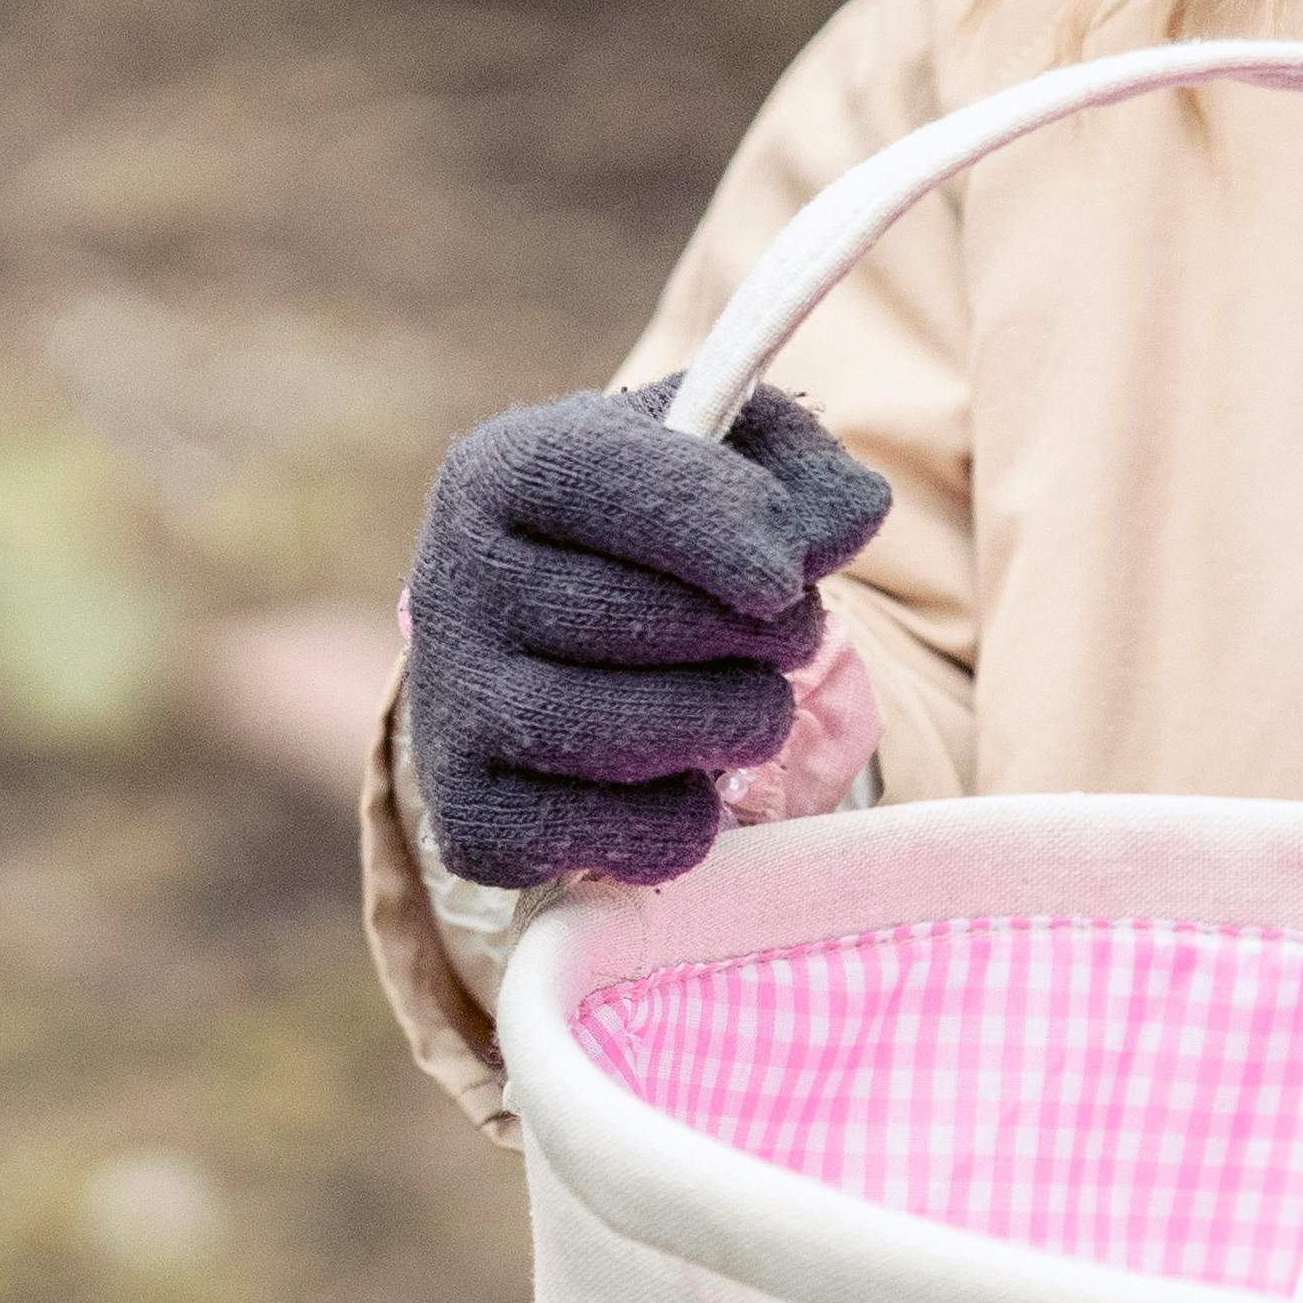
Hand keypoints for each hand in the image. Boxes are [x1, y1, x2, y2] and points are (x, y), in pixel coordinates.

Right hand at [405, 384, 893, 891]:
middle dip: (760, 635)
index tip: (783, 575)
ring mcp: (454, 708)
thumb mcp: (725, 464)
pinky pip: (624, 838)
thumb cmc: (657, 543)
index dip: (719, 526)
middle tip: (784, 637)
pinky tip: (681, 779)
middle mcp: (454, 582)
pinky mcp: (474, 821)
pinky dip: (689, 819)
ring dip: (738, 724)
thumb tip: (848, 518)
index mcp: (504, 469)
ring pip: (632, 735)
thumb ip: (802, 466)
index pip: (609, 483)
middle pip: (641, 618)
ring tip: (749, 706)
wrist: (557, 653)